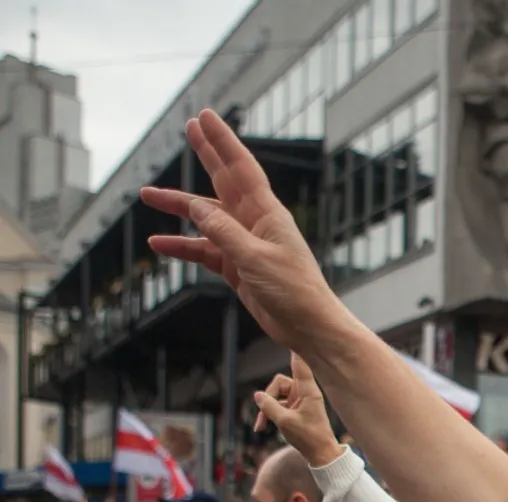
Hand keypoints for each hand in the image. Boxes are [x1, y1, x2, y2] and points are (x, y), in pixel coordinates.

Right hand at [139, 110, 356, 363]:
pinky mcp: (238, 267)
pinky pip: (204, 250)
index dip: (222, 141)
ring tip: (147, 195)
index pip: (240, 168)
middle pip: (224, 181)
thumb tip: (196, 206)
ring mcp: (245, 244)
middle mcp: (256, 223)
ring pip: (206, 218)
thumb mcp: (253, 257)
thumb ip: (223, 231)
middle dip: (207, 154)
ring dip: (179, 208)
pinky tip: (159, 245)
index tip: (206, 116)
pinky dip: (183, 247)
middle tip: (188, 126)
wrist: (308, 326)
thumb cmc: (292, 290)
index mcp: (267, 214)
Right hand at [253, 354, 342, 466]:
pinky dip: (270, 414)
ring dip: (267, 408)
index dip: (295, 352)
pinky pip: (278, 404)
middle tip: (263, 415)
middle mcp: (304, 392)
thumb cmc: (308, 437)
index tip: (295, 338)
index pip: (301, 366)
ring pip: (276, 395)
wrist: (320, 453)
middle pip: (279, 383)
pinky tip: (263, 427)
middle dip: (268, 397)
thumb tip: (257, 395)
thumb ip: (269, 406)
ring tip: (261, 425)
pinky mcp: (296, 408)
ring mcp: (300, 400)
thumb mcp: (284, 422)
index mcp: (308, 391)